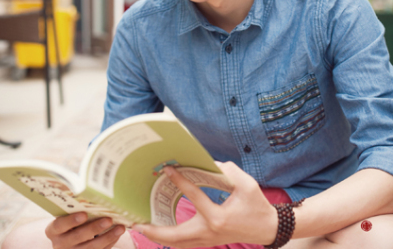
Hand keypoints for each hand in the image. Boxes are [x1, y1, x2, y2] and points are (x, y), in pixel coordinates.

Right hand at [45, 212, 125, 248]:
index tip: (84, 214)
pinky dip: (109, 242)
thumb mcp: (67, 213)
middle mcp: (60, 244)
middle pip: (77, 237)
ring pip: (90, 248)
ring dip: (107, 237)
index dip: (71, 220)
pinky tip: (118, 234)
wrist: (69, 240)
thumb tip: (90, 187)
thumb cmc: (70, 219)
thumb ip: (75, 205)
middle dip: (94, 228)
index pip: (60, 225)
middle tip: (108, 219)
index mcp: (53, 230)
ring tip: (120, 228)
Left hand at [133, 162, 277, 247]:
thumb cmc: (257, 206)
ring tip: (141, 226)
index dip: (180, 180)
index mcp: (217, 217)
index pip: (193, 196)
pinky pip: (183, 243)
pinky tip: (159, 229)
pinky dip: (169, 238)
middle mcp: (208, 232)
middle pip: (174, 237)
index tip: (168, 169)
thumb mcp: (247, 184)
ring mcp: (207, 240)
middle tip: (135, 222)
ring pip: (177, 244)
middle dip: (153, 231)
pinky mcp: (208, 241)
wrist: (267, 228)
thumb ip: (228, 171)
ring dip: (158, 237)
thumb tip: (207, 163)